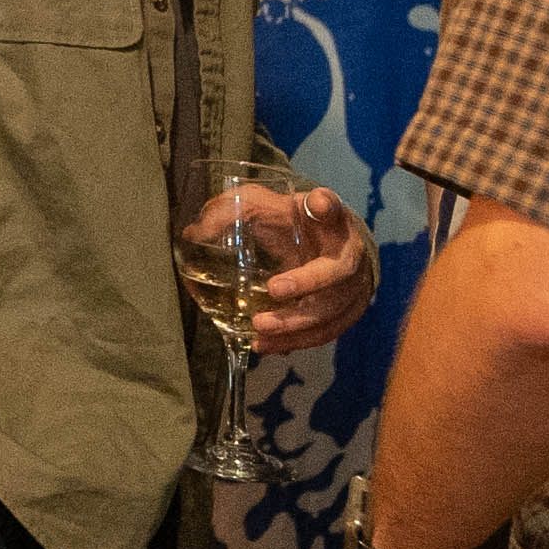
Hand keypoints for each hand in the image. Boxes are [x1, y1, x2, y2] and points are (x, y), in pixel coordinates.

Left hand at [199, 176, 373, 353]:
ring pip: (331, 310)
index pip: (334, 207)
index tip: (318, 204)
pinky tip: (266, 345)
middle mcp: (350, 253)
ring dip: (296, 324)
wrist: (327, 249)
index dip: (327, 206)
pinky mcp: (346, 315)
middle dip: (306, 283)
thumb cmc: (291, 225)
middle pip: (338, 271)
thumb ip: (231, 211)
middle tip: (273, 290)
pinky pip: (324, 333)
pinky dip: (296, 342)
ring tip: (260, 329)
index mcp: (332, 220)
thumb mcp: (265, 208)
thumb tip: (194, 233)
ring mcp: (354, 288)